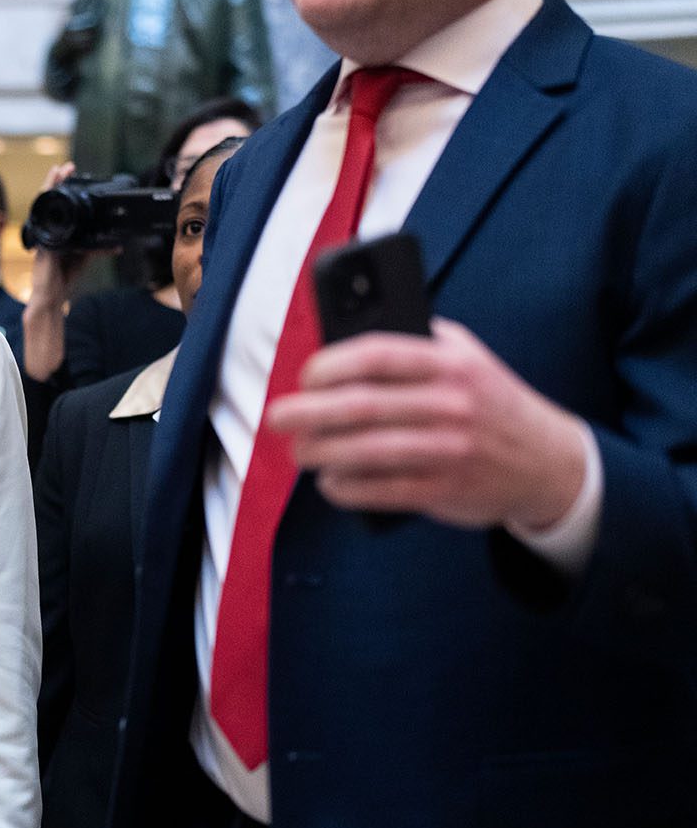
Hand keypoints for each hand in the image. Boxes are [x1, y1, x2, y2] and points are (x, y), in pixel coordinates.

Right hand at [21, 162, 91, 381]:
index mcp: (58, 233)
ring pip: (45, 208)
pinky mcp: (42, 246)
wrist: (52, 297)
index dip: (64, 188)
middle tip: (64, 167)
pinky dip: (50, 213)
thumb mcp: (84, 258)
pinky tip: (54, 201)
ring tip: (56, 173)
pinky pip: (48, 226)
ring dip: (50, 190)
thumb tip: (116, 245)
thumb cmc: (64, 278)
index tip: (70, 172)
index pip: (60, 206)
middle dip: (55, 182)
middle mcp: (48, 232)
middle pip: (50, 202)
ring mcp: (43, 237)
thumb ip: (96, 248)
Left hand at [266, 318, 587, 530]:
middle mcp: (450, 405)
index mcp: (451, 363)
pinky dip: (345, 487)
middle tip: (278, 417)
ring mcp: (447, 451)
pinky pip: (379, 490)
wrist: (550, 462)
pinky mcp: (443, 490)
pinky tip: (330, 481)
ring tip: (299, 450)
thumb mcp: (468, 357)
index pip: (376, 354)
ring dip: (319, 452)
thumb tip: (345, 337)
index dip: (329, 364)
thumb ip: (418, 342)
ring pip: (364, 451)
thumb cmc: (491, 403)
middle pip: (360, 406)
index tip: (306, 376)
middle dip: (307, 412)